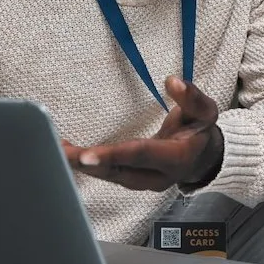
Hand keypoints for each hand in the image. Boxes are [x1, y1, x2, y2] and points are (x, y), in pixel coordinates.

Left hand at [63, 76, 223, 190]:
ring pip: (110, 177)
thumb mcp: (205, 110)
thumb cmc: (199, 129)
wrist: (202, 157)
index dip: (114, 155)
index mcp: (176, 159)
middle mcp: (157, 177)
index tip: (88, 155)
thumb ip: (192, 97)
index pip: (141, 156)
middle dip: (89, 165)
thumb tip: (172, 81)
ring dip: (82, 166)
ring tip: (58, 150)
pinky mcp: (131, 180)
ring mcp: (143, 182)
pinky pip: (107, 174)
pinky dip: (87, 165)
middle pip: (119, 172)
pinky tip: (66, 154)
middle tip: (62, 153)